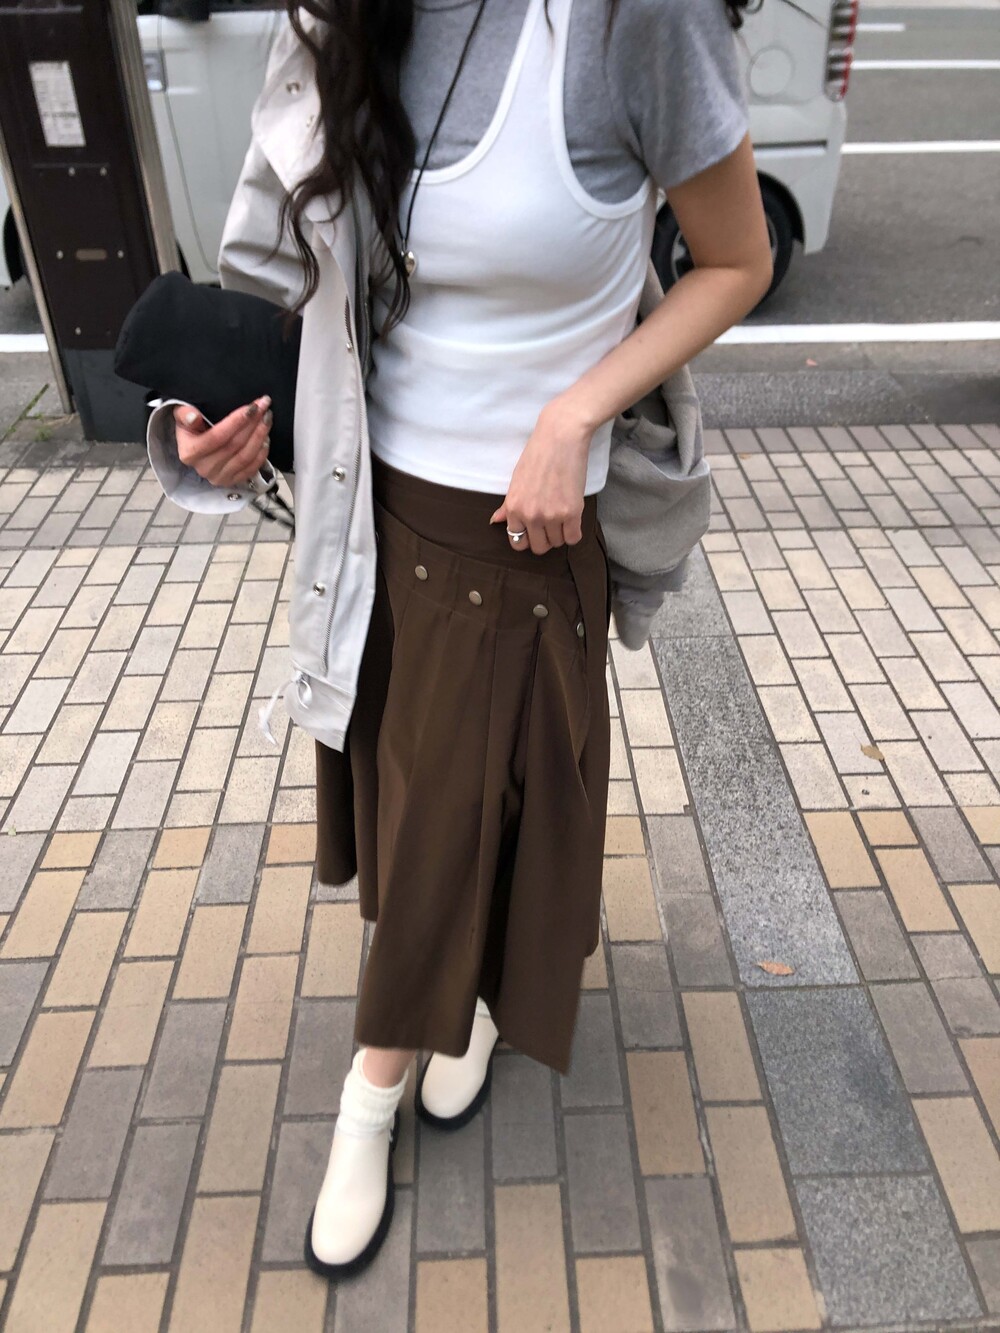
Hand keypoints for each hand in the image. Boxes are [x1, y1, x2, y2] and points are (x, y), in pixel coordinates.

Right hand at [173, 396, 271, 487]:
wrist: (193, 445)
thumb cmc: (191, 428)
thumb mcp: (182, 415)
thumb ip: (184, 413)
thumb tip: (193, 416)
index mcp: (190, 452)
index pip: (218, 436)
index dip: (237, 421)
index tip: (253, 407)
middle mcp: (204, 468)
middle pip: (234, 446)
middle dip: (253, 424)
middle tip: (264, 407)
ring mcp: (219, 478)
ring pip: (245, 457)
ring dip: (260, 437)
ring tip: (267, 419)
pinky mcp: (232, 482)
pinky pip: (251, 468)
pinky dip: (262, 453)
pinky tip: (266, 438)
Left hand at [490, 397, 592, 553]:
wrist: (561, 437)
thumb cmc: (538, 454)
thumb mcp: (516, 480)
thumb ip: (508, 505)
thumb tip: (495, 520)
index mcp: (514, 508)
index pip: (517, 542)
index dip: (528, 538)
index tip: (535, 530)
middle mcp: (530, 515)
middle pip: (538, 547)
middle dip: (545, 539)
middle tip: (551, 524)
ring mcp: (551, 516)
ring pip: (557, 543)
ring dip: (561, 533)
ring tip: (562, 515)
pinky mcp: (571, 513)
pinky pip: (573, 538)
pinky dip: (574, 532)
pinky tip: (573, 519)